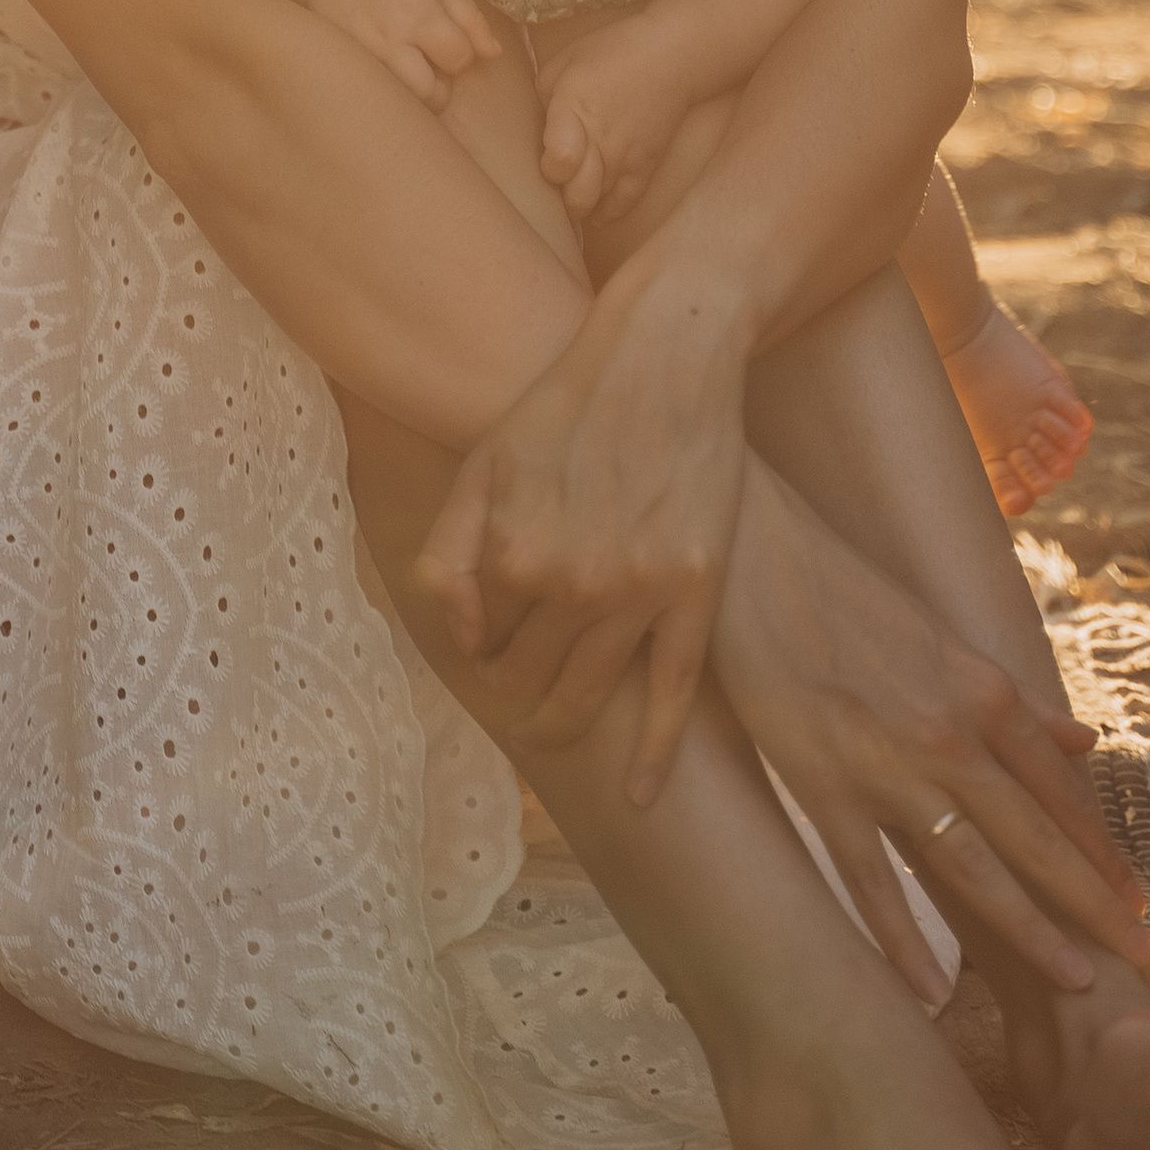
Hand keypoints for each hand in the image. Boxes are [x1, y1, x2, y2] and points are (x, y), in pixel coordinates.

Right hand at [307, 0, 499, 110]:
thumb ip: (469, 17)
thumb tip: (493, 53)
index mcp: (423, 16)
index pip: (459, 60)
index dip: (461, 54)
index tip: (449, 43)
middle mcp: (393, 41)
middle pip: (431, 95)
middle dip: (440, 88)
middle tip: (432, 68)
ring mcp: (365, 55)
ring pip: (401, 101)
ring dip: (412, 93)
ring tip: (409, 70)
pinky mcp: (344, 61)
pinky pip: (373, 90)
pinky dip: (386, 87)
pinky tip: (386, 68)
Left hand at [416, 257, 745, 803]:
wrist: (666, 356)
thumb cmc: (566, 404)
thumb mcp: (484, 465)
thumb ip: (453, 555)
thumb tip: (466, 640)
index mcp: (514, 551)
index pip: (484, 642)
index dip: (485, 650)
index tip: (492, 651)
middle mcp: (574, 582)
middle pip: (532, 680)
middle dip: (518, 695)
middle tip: (519, 695)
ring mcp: (640, 592)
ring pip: (591, 696)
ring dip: (564, 723)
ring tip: (552, 729)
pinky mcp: (697, 593)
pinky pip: (673, 695)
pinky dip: (654, 753)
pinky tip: (640, 794)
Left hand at [534, 13, 695, 227]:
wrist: (673, 57)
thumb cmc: (614, 51)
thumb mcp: (566, 60)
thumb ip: (544, 95)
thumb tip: (540, 126)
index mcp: (574, 109)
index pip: (558, 163)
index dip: (548, 168)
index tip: (548, 159)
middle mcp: (600, 140)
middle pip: (577, 195)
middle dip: (561, 198)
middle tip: (558, 186)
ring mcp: (626, 157)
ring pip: (597, 204)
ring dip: (581, 204)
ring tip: (573, 194)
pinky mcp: (647, 166)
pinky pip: (625, 204)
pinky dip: (607, 213)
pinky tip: (596, 212)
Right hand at [714, 457, 1149, 1003]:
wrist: (753, 551)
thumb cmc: (839, 583)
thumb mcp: (938, 632)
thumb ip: (1009, 697)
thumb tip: (1081, 742)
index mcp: (980, 691)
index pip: (1057, 791)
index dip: (1101, 852)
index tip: (1138, 903)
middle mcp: (949, 733)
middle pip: (1036, 837)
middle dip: (1095, 904)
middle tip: (1145, 959)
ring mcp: (887, 764)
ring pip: (973, 868)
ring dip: (1027, 931)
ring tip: (1075, 983)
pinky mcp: (822, 784)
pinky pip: (871, 879)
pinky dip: (903, 939)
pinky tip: (930, 991)